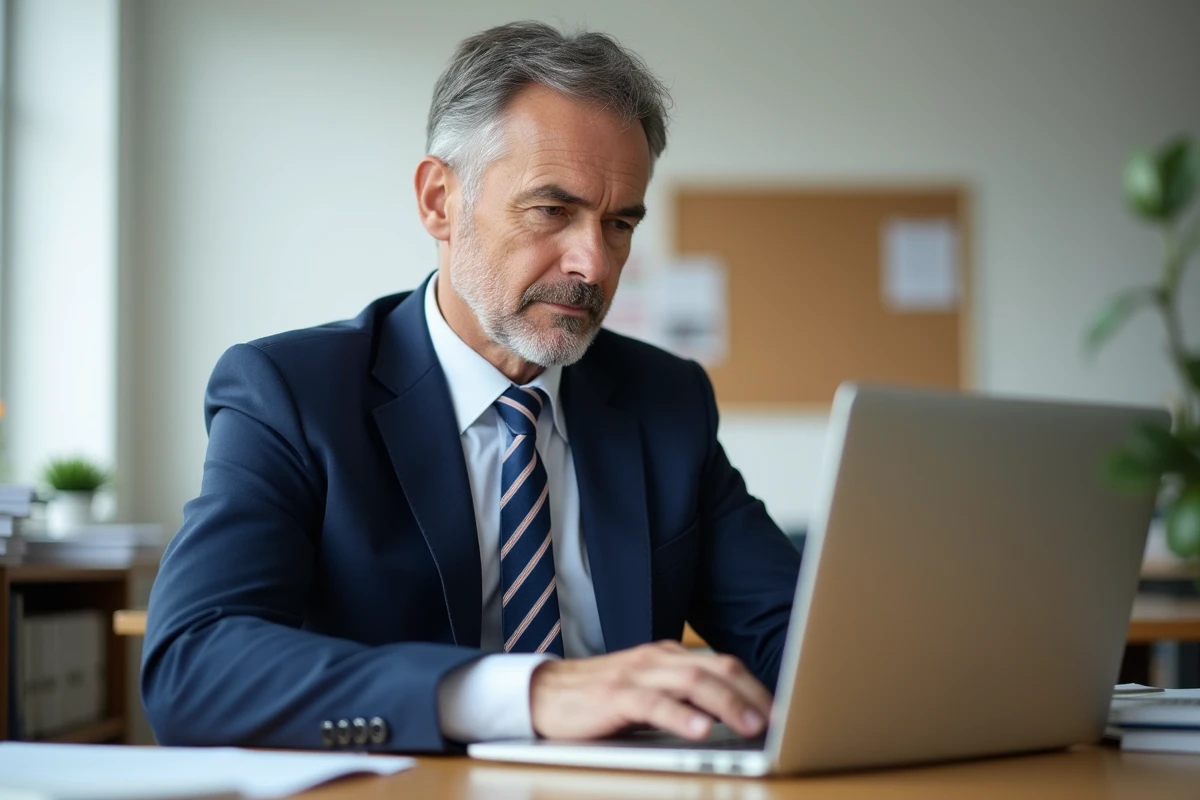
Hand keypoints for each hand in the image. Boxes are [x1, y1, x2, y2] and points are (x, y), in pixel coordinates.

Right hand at [529, 640, 771, 740]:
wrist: (544, 693)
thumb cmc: (601, 699)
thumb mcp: (649, 692)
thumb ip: (684, 697)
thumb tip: (732, 717)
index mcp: (669, 656)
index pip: (723, 664)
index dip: (755, 686)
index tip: (782, 711)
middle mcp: (657, 658)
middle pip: (716, 668)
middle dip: (751, 694)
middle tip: (778, 720)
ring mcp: (636, 674)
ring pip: (692, 682)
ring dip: (726, 704)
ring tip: (751, 726)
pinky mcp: (615, 695)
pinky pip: (654, 703)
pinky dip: (681, 716)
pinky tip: (700, 730)